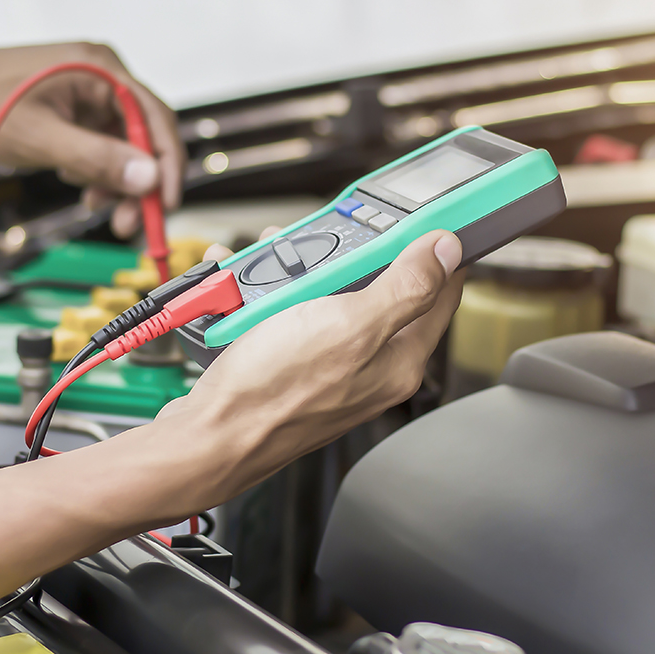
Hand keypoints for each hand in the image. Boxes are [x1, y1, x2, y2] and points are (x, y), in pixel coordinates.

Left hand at [0, 41, 181, 237]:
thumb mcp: (40, 138)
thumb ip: (96, 158)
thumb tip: (149, 178)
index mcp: (102, 69)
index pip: (156, 120)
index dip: (167, 165)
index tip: (163, 206)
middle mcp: (104, 74)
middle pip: (144, 135)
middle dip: (138, 182)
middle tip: (127, 224)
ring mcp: (90, 90)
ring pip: (124, 144)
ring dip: (115, 180)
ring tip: (92, 205)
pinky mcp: (77, 104)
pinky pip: (102, 142)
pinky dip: (96, 168)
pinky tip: (74, 180)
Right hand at [155, 230, 464, 508]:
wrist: (208, 435)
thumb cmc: (274, 393)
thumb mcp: (351, 325)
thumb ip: (406, 288)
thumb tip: (446, 251)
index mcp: (400, 359)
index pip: (441, 293)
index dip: (438, 250)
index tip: (425, 217)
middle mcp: (370, 364)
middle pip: (379, 287)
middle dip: (351, 253)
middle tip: (326, 238)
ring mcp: (330, 364)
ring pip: (328, 296)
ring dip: (301, 269)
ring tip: (274, 259)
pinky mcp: (293, 363)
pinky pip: (290, 313)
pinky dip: (270, 293)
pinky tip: (249, 287)